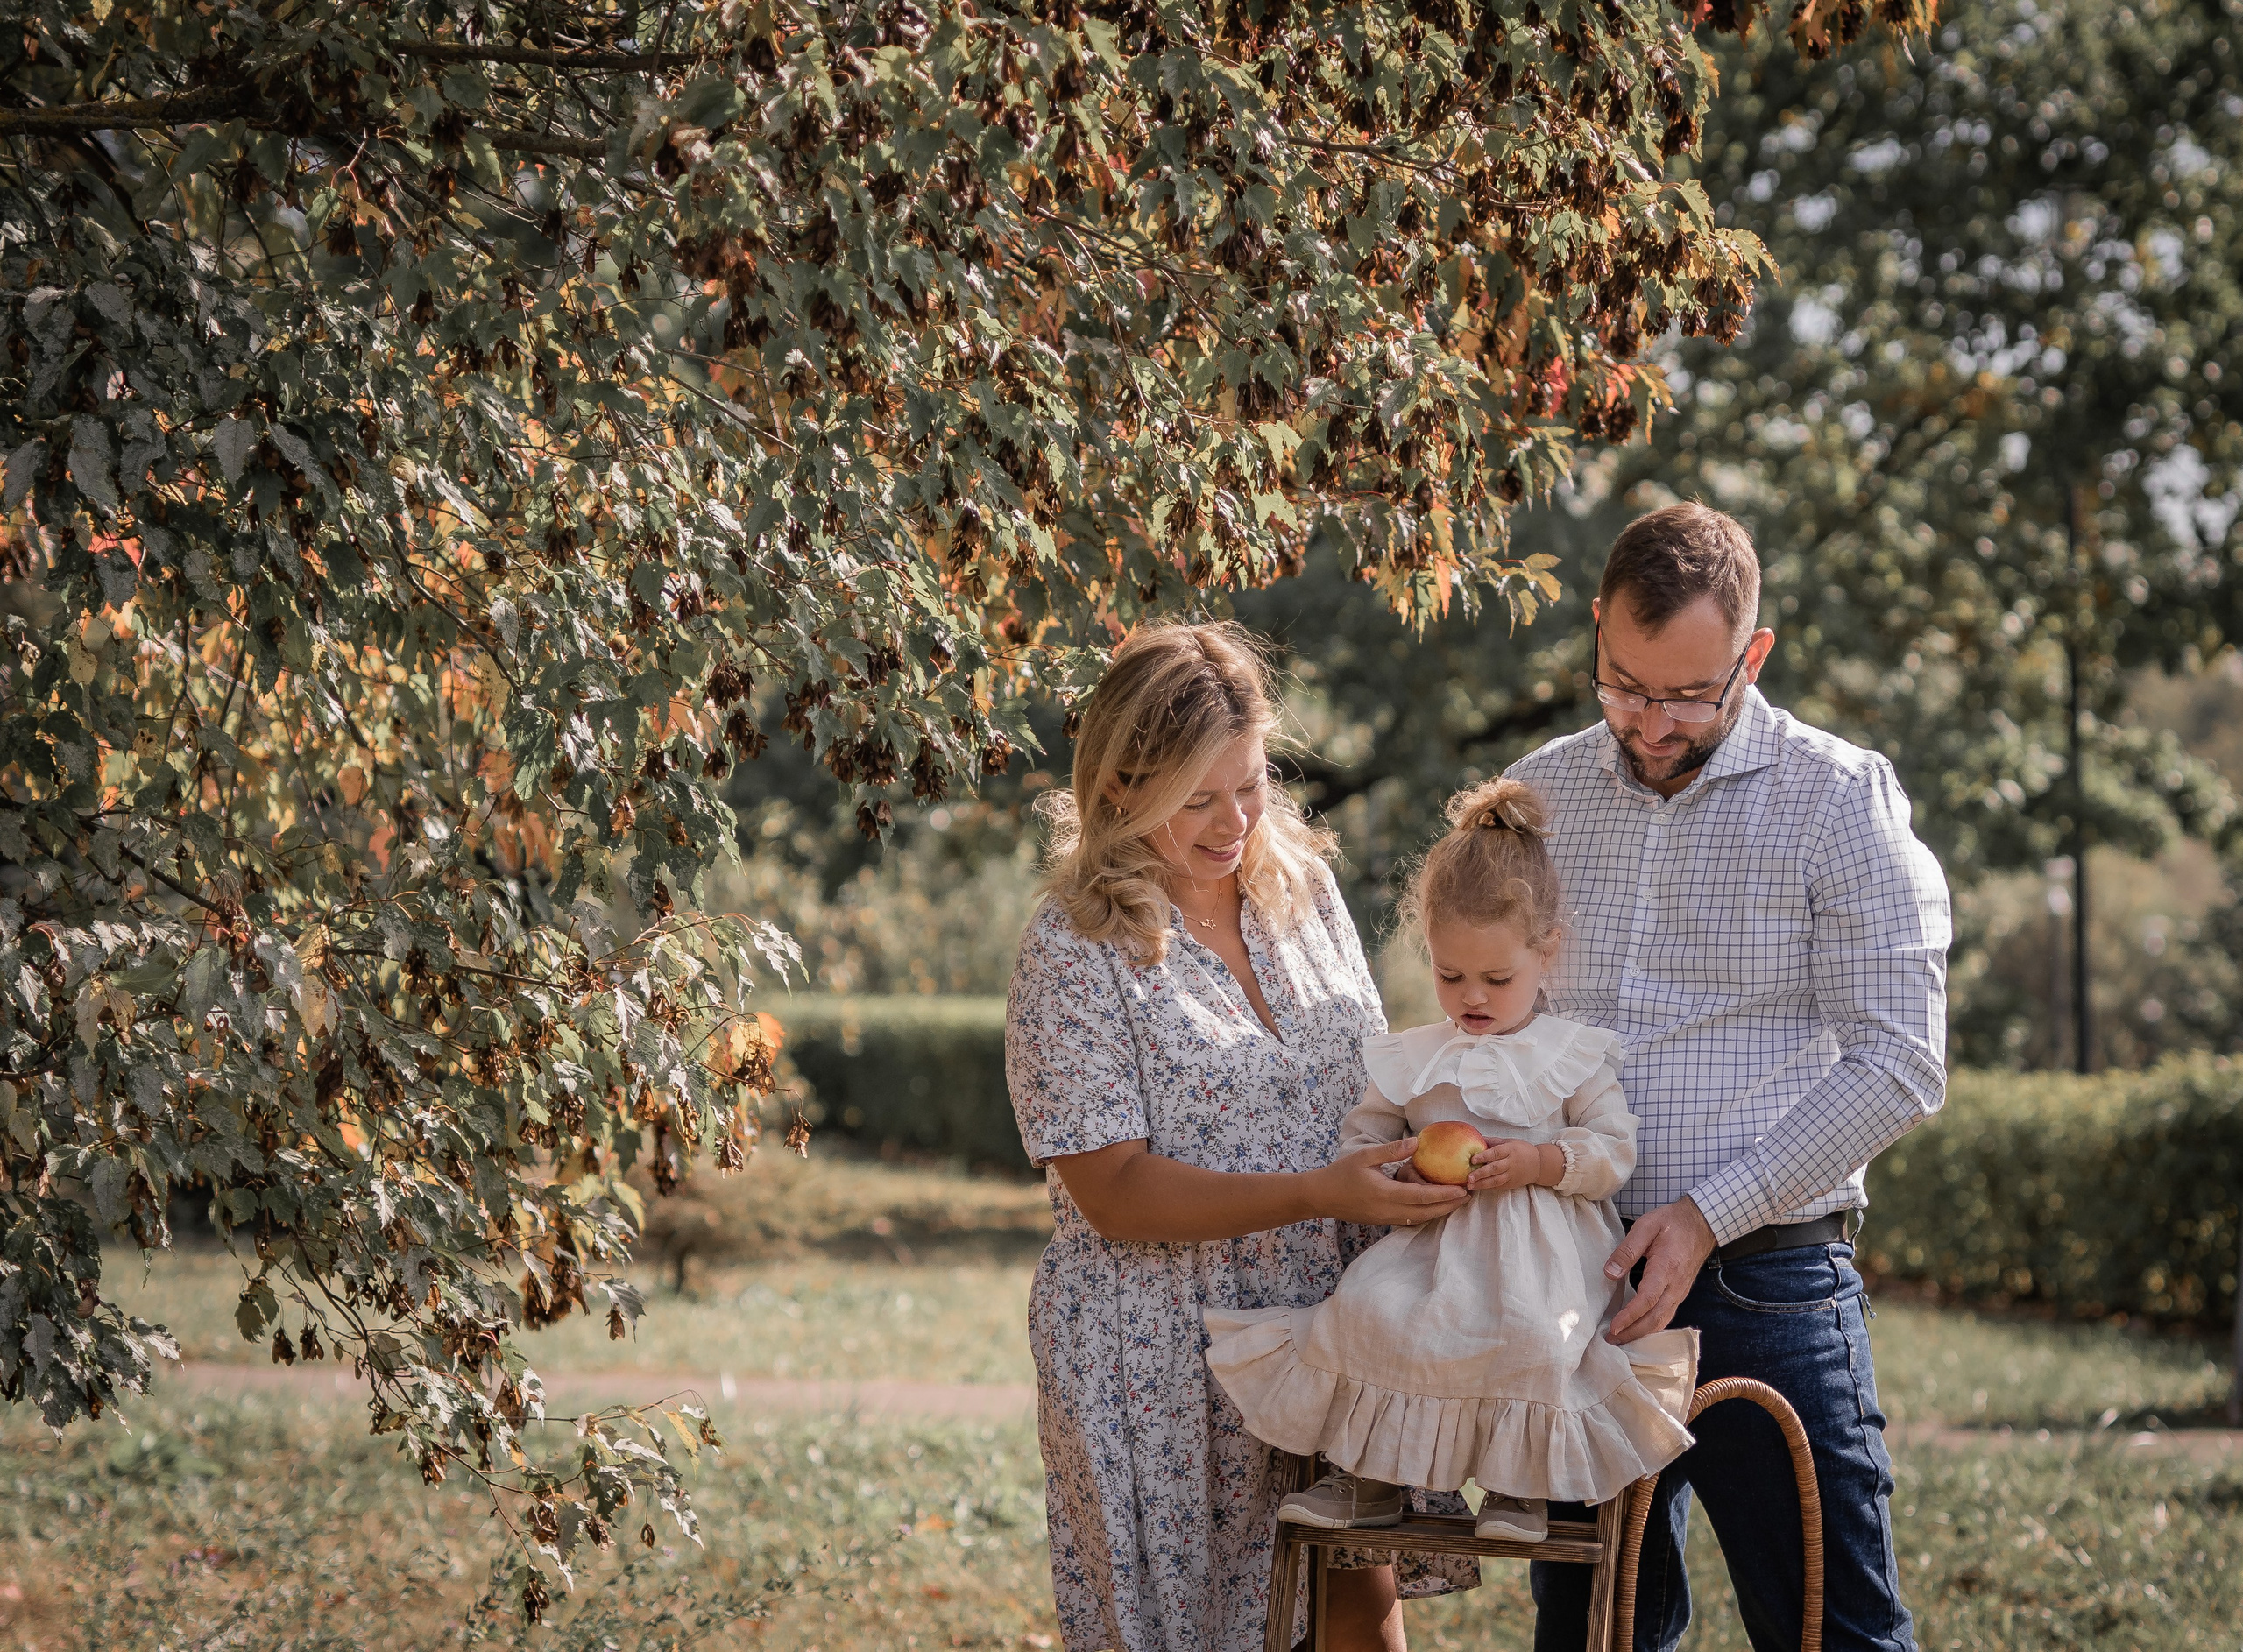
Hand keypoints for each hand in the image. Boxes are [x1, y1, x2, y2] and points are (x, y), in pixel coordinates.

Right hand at [1311, 1140, 1469, 1227]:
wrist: (1321, 1197)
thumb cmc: (1341, 1173)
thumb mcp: (1364, 1156)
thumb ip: (1391, 1151)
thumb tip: (1417, 1142)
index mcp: (1385, 1193)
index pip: (1422, 1196)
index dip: (1445, 1194)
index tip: (1463, 1189)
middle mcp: (1388, 1210)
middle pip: (1426, 1212)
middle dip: (1449, 1206)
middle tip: (1469, 1196)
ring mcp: (1386, 1218)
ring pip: (1419, 1219)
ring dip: (1440, 1212)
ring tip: (1456, 1202)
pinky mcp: (1383, 1221)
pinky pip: (1410, 1220)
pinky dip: (1426, 1214)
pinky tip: (1434, 1206)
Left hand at [1466, 1139, 1562, 1192]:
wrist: (1539, 1164)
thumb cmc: (1521, 1150)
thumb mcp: (1509, 1142)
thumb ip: (1493, 1142)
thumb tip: (1475, 1137)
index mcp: (1509, 1150)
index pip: (1495, 1153)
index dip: (1483, 1156)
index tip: (1472, 1160)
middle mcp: (1510, 1163)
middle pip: (1494, 1168)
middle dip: (1481, 1173)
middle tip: (1468, 1177)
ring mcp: (1511, 1175)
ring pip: (1496, 1180)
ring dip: (1482, 1184)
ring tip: (1470, 1185)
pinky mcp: (1512, 1183)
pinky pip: (1499, 1186)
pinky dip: (1488, 1187)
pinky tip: (1479, 1187)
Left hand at [1603, 1197, 1714, 1343]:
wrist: (1701, 1223)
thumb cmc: (1672, 1222)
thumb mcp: (1646, 1226)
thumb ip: (1627, 1250)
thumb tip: (1610, 1273)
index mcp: (1666, 1268)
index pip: (1647, 1299)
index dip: (1630, 1316)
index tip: (1614, 1327)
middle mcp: (1676, 1285)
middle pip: (1655, 1318)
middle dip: (1633, 1332)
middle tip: (1611, 1341)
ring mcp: (1680, 1291)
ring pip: (1662, 1320)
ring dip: (1642, 1333)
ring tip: (1621, 1339)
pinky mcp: (1680, 1292)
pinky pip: (1667, 1315)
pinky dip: (1652, 1327)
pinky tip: (1639, 1330)